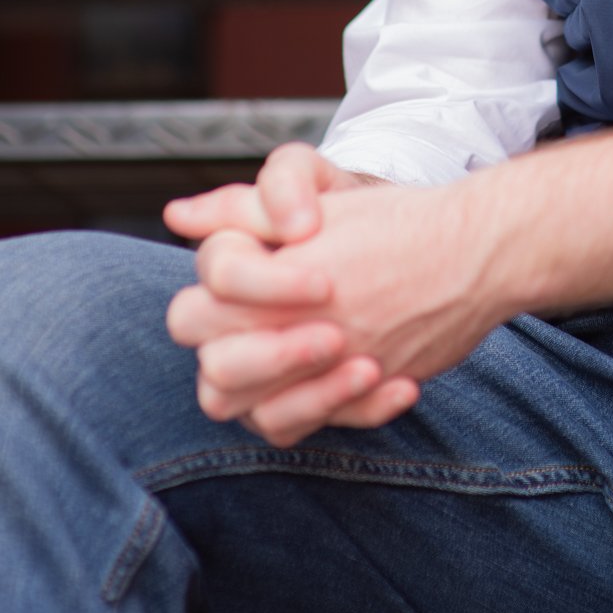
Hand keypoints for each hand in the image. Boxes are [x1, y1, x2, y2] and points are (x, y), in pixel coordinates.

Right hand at [165, 146, 420, 443]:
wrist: (430, 258)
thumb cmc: (366, 218)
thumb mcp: (331, 185)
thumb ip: (280, 184)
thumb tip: (181, 215)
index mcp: (232, 264)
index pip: (217, 278)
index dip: (266, 285)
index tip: (327, 283)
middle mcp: (229, 323)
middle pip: (215, 358)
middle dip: (275, 354)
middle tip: (337, 336)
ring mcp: (256, 369)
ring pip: (234, 405)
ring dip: (309, 395)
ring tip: (369, 367)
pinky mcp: (293, 401)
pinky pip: (293, 428)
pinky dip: (353, 413)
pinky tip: (403, 385)